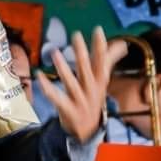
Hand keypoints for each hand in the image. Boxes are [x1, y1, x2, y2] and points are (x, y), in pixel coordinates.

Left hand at [35, 27, 126, 143]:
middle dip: (82, 53)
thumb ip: (109, 60)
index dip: (101, 47)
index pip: (102, 62)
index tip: (98, 30)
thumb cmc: (92, 98)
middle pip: (87, 70)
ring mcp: (80, 101)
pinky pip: (56, 98)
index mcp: (99, 82)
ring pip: (72, 83)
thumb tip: (122, 44)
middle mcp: (91, 90)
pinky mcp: (68, 110)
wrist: (88, 130)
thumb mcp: (101, 81)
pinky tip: (39, 75)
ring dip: (63, 68)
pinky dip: (48, 87)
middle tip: (76, 36)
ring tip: (55, 52)